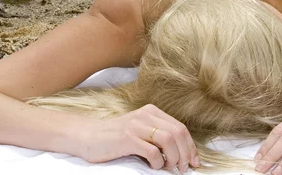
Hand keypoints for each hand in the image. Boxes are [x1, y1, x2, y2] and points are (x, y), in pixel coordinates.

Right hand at [76, 104, 199, 172]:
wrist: (87, 136)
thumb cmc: (115, 138)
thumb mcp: (139, 130)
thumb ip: (157, 135)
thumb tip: (181, 152)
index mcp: (152, 112)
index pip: (180, 128)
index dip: (191, 146)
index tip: (194, 162)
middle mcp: (146, 115)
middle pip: (178, 132)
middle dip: (186, 153)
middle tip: (184, 168)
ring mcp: (136, 126)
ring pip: (169, 139)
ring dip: (175, 158)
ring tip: (170, 168)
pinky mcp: (127, 138)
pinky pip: (152, 151)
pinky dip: (158, 162)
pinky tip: (154, 167)